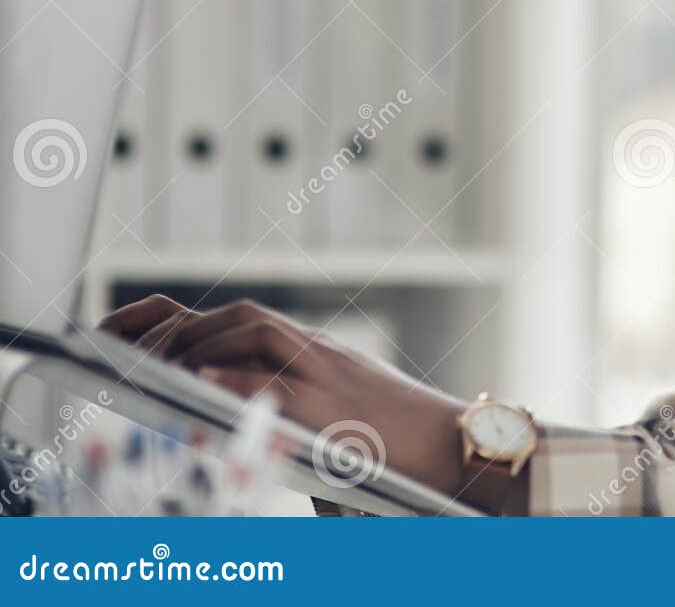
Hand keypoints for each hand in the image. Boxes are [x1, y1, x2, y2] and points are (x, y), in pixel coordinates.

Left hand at [97, 295, 505, 509]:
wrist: (460, 447)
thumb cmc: (402, 445)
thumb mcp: (341, 417)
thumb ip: (291, 415)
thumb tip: (223, 435)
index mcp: (316, 354)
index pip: (239, 319)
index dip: (179, 318)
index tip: (126, 330)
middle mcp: (319, 354)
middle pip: (238, 317)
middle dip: (174, 329)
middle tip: (125, 351)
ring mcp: (326, 376)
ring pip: (252, 332)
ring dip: (196, 342)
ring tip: (153, 364)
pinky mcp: (334, 408)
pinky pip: (274, 382)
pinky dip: (231, 378)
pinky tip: (197, 383)